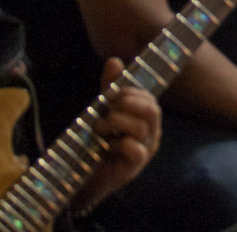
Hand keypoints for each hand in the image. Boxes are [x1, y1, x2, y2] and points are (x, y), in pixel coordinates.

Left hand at [75, 57, 161, 212]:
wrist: (84, 176)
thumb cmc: (97, 142)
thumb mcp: (103, 110)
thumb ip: (110, 87)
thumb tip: (115, 60)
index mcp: (147, 119)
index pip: (149, 97)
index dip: (129, 92)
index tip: (109, 96)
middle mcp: (151, 133)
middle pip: (152, 109)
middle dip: (126, 104)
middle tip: (106, 110)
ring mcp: (146, 150)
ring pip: (141, 126)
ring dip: (114, 122)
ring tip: (100, 129)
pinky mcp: (135, 166)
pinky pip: (134, 148)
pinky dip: (116, 143)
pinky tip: (107, 146)